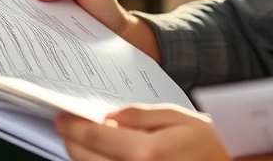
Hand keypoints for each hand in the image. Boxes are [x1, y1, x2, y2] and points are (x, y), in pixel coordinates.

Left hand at [55, 104, 228, 160]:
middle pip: (85, 159)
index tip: (63, 118)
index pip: (94, 137)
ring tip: (85, 141)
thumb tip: (109, 117)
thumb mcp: (178, 117)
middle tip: (68, 127)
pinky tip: (101, 155)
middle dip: (72, 141)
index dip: (73, 126)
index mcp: (147, 152)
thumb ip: (140, 116)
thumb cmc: (209, 144)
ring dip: (82, 156)